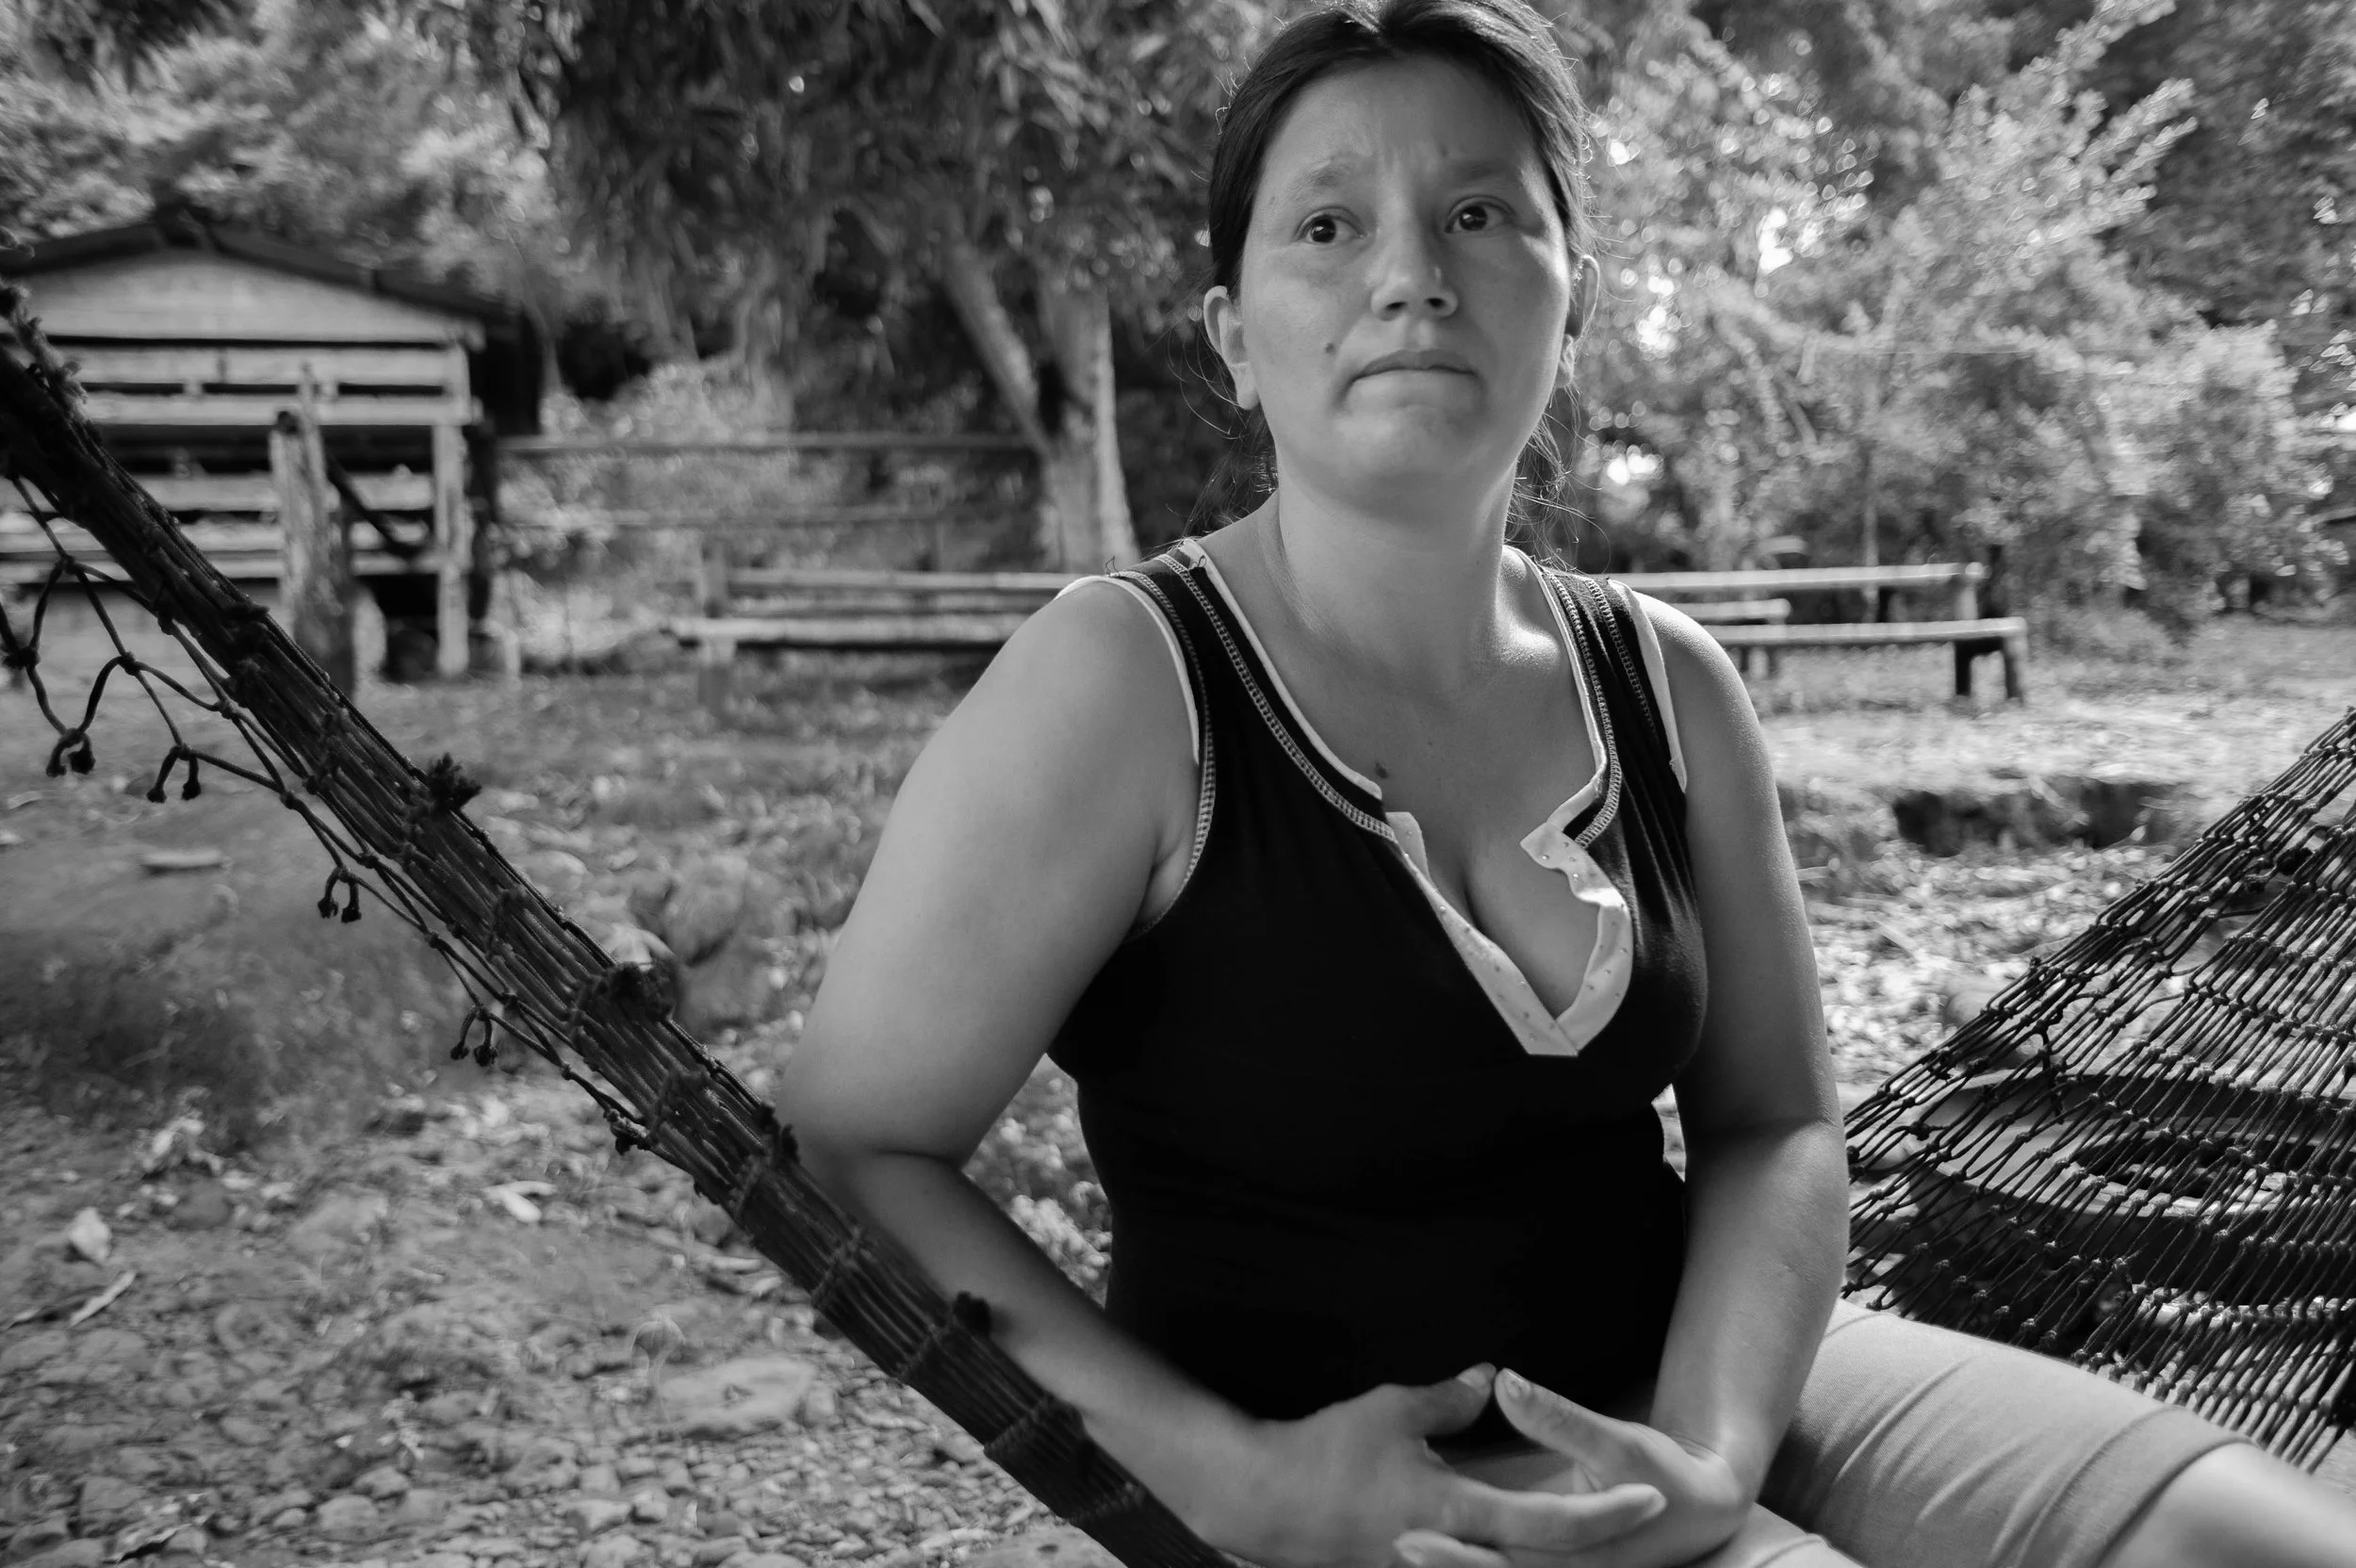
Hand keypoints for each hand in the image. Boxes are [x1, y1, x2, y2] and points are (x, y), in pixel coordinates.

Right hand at [1218, 1367, 1665, 1567]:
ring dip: (1552, 1560)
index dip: (1604, 1512)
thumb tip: (1494, 1378)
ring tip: (1597, 1534)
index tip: (1648, 1496)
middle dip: (1598, 1544)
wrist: (1262, 1502)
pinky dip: (1504, 1561)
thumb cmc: (1327, 1452)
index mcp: (1453, 1513)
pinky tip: (1520, 1548)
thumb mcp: (1393, 1411)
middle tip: (1643, 1514)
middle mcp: (1450, 1554)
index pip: (1548, 1523)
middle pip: (1542, 1565)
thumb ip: (1451, 1398)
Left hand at [1393, 1370, 1750, 1567]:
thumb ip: (1559, 1418)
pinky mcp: (1559, 1566)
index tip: (1404, 1535)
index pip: (1501, 1562)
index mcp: (1575, 1557)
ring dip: (1453, 1567)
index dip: (1452, 1554)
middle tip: (1388, 1545)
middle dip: (1441, 1566)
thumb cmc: (1665, 1473)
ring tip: (1393, 1551)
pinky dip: (1473, 1561)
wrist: (1705, 1507)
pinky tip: (1435, 1549)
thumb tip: (1503, 1382)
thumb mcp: (1616, 1441)